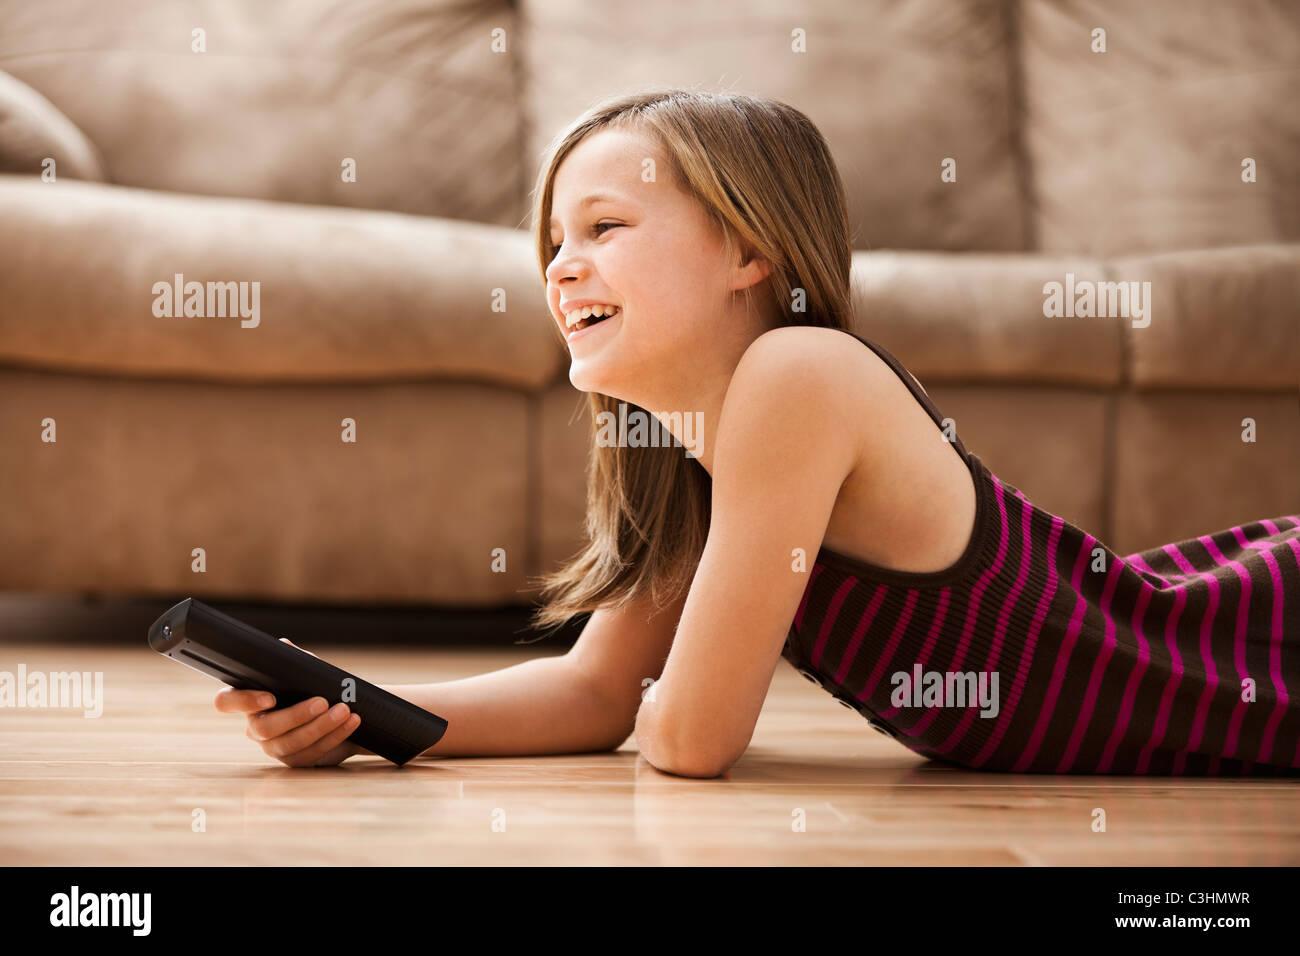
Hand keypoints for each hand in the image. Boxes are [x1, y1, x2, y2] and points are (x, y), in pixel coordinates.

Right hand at [213, 638, 364, 766]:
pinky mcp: (297, 761)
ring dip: (321, 726)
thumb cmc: (315, 688)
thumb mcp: (307, 672)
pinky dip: (335, 735)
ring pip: (292, 743)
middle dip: (296, 714)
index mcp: (251, 700)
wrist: (342, 713)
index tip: (271, 696)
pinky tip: (352, 721)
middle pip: (265, 727)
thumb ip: (295, 661)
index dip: (243, 701)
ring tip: (345, 710)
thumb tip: (284, 645)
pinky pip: (313, 752)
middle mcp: (257, 727)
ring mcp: (275, 747)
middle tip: (323, 701)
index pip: (227, 701)